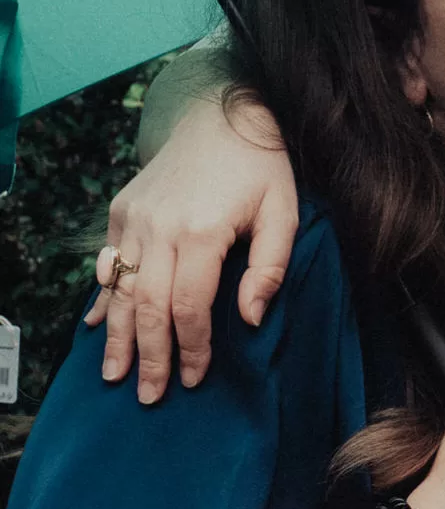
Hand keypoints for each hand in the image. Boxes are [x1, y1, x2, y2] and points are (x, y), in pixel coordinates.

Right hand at [94, 90, 298, 402]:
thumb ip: (270, 267)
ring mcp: (133, 219)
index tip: (196, 379)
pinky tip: (96, 327)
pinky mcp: (121, 211)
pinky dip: (101, 298)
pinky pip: (107, 263)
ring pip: (118, 290)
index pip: (188, 306)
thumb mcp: (284, 212)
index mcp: (201, 232)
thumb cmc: (262, 166)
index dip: (192, 347)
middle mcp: (158, 228)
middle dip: (148, 356)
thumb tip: (250, 319)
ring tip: (114, 376)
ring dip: (116, 337)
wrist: (221, 112)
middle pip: (146, 306)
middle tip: (150, 396)